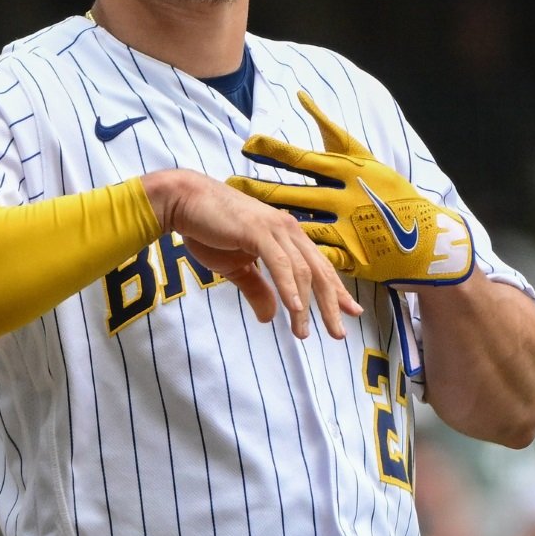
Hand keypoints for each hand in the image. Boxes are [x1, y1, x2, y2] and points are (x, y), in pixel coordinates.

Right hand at [141, 169, 361, 338]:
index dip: (336, 291)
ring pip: (301, 272)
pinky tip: (293, 308)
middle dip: (331, 303)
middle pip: (318, 272)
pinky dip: (288, 287)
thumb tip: (269, 317)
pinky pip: (279, 263)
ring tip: (302, 332)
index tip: (351, 312)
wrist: (184, 203)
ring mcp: (275, 229)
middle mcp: (288, 230)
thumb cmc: (209, 231)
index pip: (318, 267)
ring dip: (305, 305)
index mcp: (287, 237)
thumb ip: (256, 289)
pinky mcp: (258, 231)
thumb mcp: (237, 268)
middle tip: (339, 333)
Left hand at [226, 91, 473, 285]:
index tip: (247, 146)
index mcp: (350, 171)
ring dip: (270, 220)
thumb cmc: (391, 191)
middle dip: (259, 188)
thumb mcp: (364, 155)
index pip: (304, 158)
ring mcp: (349, 229)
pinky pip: (317, 256)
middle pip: (294, 193)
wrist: (427, 238)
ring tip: (243, 216)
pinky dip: (296, 254)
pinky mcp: (351, 256)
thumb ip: (329, 128)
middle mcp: (347, 198)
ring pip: (301, 224)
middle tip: (230, 184)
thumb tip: (301, 96)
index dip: (274, 152)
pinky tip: (271, 251)